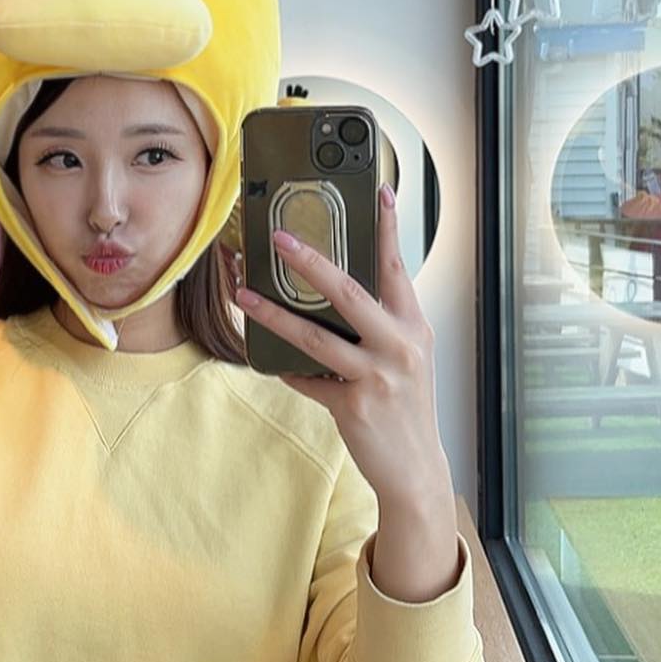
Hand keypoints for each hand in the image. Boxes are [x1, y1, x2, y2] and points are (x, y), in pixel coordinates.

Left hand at [235, 185, 450, 505]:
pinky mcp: (354, 406)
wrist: (416, 470)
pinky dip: (287, 369)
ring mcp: (377, 376)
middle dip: (310, 261)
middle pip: (349, 292)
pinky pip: (306, 379)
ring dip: (273, 313)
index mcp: (412, 326)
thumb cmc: (406, 408)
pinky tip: (271, 361)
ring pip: (315, 336)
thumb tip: (334, 294)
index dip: (388, 228)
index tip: (380, 191)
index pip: (398, 267)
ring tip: (244, 295)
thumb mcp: (405, 359)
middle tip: (279, 237)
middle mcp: (399, 346)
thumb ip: (379, 326)